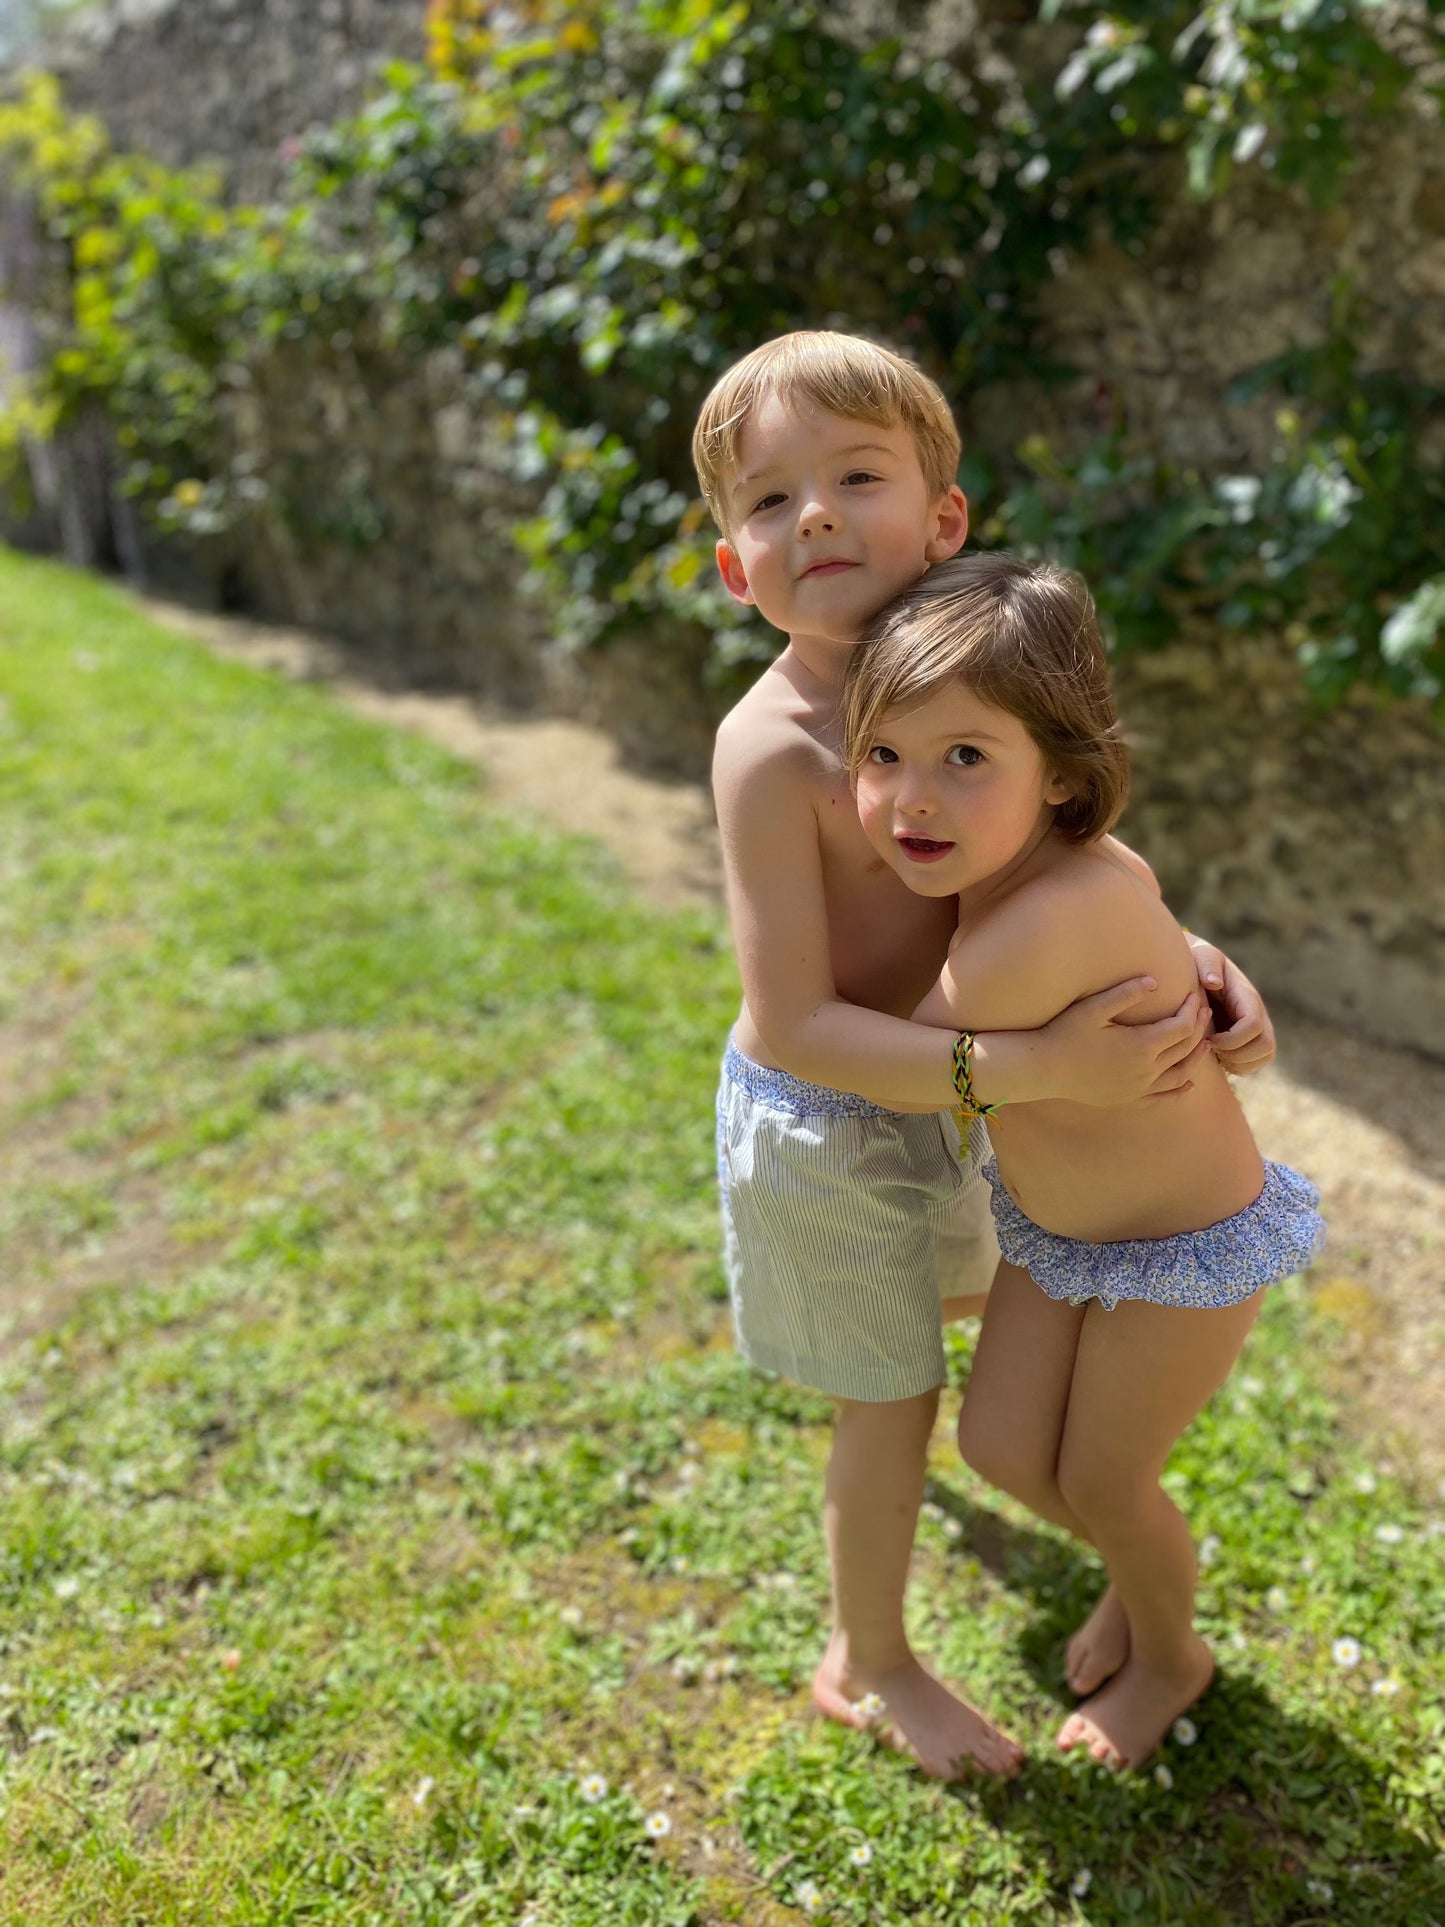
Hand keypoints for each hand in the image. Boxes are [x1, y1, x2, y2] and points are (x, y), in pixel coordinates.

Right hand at [1039, 976, 1212, 1105]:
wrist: (1043, 1069)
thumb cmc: (1065, 1033)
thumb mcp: (1093, 1007)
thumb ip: (1126, 993)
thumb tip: (1156, 981)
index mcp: (1141, 1045)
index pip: (1181, 1026)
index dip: (1192, 1010)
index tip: (1194, 995)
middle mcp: (1146, 1070)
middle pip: (1185, 1048)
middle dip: (1199, 1028)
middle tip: (1204, 1011)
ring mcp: (1139, 1087)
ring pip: (1181, 1074)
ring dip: (1196, 1057)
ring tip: (1205, 1042)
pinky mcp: (1129, 1099)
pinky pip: (1163, 1098)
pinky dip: (1180, 1091)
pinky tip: (1188, 1084)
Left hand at [1185, 934, 1275, 1074]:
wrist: (1201, 970)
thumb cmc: (1199, 963)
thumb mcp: (1202, 957)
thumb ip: (1208, 966)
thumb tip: (1213, 983)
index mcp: (1247, 998)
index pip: (1254, 1026)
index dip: (1232, 1039)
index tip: (1208, 1038)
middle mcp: (1259, 1014)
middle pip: (1266, 1046)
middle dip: (1237, 1054)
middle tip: (1211, 1048)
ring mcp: (1259, 1029)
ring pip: (1265, 1056)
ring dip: (1238, 1062)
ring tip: (1213, 1052)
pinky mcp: (1252, 1040)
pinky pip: (1255, 1063)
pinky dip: (1237, 1067)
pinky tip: (1216, 1056)